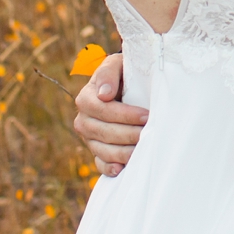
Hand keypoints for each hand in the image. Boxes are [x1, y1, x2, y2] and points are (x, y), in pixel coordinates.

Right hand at [73, 53, 145, 176]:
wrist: (124, 87)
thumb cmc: (122, 74)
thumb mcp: (116, 65)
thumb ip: (108, 73)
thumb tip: (104, 94)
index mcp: (86, 98)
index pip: (103, 110)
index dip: (125, 115)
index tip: (146, 116)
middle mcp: (83, 120)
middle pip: (104, 132)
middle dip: (129, 134)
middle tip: (149, 133)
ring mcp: (88, 138)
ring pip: (103, 150)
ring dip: (124, 152)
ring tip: (143, 150)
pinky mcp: (96, 152)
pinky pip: (100, 164)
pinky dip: (110, 168)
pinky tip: (123, 168)